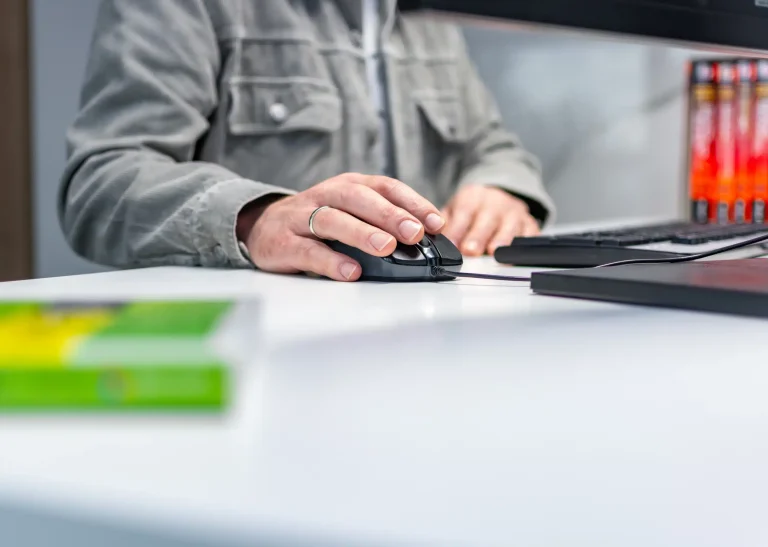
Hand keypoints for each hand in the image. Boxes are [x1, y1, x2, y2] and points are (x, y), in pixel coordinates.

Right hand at [237, 173, 445, 281]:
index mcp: (347, 186)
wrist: (261, 227)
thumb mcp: (349, 213)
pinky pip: (308, 251)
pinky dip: (331, 261)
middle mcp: (325, 196)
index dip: (411, 202)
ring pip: (332, 220)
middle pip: (358, 199)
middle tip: (414, 233)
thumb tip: (425, 242)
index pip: (384, 186)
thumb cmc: (316, 223)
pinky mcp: (282, 243)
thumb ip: (381, 223)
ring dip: (361, 233)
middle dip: (389, 214)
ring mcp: (301, 218)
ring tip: (385, 247)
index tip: (435, 221)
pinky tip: (351, 271)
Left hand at [441, 185, 539, 256]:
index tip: (451, 244)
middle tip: (470, 251)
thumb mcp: (454, 210)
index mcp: (473, 197)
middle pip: (487, 219)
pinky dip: (525, 243)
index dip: (457, 229)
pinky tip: (518, 254)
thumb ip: (446, 224)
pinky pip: (530, 232)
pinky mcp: (529, 223)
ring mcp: (514, 213)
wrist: (499, 195)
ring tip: (494, 253)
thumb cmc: (473, 209)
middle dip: (479, 236)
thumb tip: (434, 242)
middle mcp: (495, 203)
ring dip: (503, 240)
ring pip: (510, 225)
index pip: (464, 212)